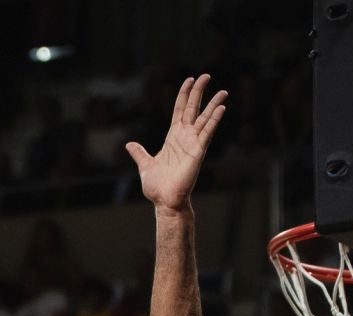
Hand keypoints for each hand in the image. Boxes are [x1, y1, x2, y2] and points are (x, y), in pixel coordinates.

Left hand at [125, 74, 228, 211]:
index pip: (180, 110)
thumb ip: (139, 153)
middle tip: (206, 75)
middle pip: (193, 108)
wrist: (164, 201)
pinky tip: (221, 108)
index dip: (184, 94)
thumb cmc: (157, 187)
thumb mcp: (145, 164)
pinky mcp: (198, 152)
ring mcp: (193, 143)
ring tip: (223, 90)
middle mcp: (185, 137)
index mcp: (173, 137)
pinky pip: (208, 132)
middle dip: (199, 92)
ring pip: (205, 118)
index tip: (189, 80)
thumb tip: (129, 145)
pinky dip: (214, 120)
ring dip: (214, 104)